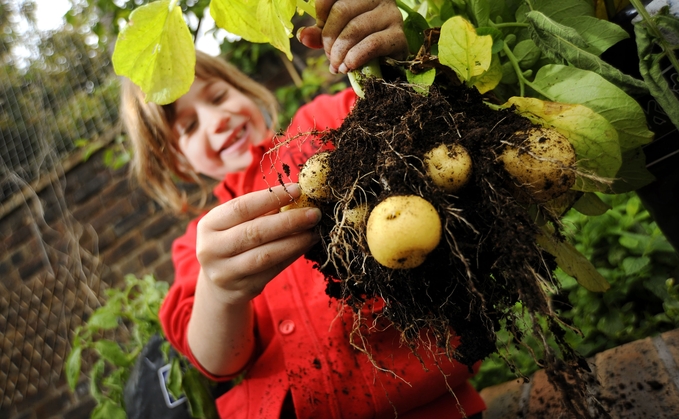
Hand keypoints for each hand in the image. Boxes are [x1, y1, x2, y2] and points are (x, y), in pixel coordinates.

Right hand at [195, 183, 320, 305]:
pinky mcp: (242, 289)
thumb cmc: (233, 241)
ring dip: (295, 241)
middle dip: (289, 221)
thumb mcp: (236, 224)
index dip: (271, 198)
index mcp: (208, 225)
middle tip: (314, 213)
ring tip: (314, 231)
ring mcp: (225, 272)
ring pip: (266, 255)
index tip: (298, 191)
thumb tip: (298, 195)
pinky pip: (273, 270)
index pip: (241, 207)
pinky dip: (292, 256)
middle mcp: (211, 249)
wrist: (219, 283)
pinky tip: (306, 245)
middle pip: (255, 232)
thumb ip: (261, 210)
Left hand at [297, 0, 408, 73]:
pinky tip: (349, 67)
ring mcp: (391, 14)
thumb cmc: (359, 44)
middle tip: (330, 57)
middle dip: (329, 39)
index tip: (321, 33)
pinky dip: (355, 58)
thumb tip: (303, 36)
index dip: (320, 16)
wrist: (386, 66)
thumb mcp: (336, 35)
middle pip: (341, 10)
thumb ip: (319, 33)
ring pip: (355, 28)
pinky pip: (371, 44)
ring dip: (340, 52)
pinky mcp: (399, 36)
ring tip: (337, 66)